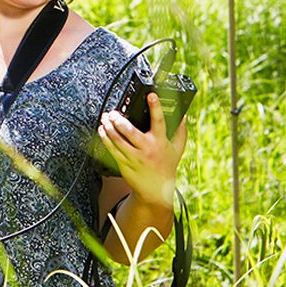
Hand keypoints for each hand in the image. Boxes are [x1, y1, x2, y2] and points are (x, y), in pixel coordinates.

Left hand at [97, 92, 187, 209]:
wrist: (157, 192)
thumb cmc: (166, 167)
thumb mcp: (178, 149)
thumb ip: (180, 131)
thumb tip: (183, 115)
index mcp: (160, 142)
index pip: (159, 121)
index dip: (155, 107)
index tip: (151, 95)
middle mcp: (147, 149)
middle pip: (131, 131)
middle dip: (119, 120)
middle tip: (112, 112)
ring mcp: (134, 157)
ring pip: (118, 140)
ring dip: (109, 128)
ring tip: (104, 118)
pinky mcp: (124, 164)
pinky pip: (112, 149)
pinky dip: (106, 139)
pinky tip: (102, 131)